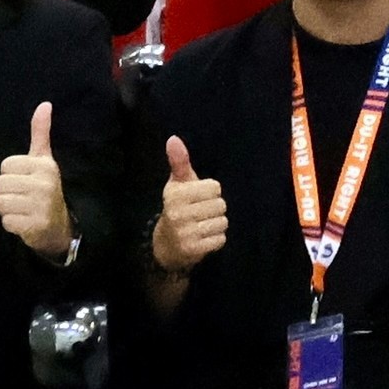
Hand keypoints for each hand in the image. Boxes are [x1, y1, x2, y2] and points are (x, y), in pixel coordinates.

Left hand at [0, 101, 75, 257]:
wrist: (59, 226)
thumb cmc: (45, 187)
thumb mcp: (44, 159)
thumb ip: (40, 132)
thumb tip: (45, 104)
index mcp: (45, 166)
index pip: (5, 165)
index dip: (10, 174)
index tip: (24, 180)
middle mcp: (44, 185)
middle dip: (6, 192)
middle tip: (22, 197)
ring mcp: (40, 206)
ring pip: (0, 203)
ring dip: (7, 209)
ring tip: (22, 209)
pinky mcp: (35, 226)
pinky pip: (6, 221)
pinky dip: (11, 224)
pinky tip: (24, 222)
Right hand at [150, 135, 230, 275]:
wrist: (166, 245)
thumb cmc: (177, 207)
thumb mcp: (177, 184)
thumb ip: (179, 161)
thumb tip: (173, 138)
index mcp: (175, 194)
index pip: (215, 187)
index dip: (210, 192)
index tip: (198, 198)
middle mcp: (178, 213)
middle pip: (221, 205)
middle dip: (214, 209)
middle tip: (200, 214)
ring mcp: (185, 233)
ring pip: (222, 222)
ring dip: (216, 225)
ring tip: (202, 225)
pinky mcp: (193, 250)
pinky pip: (220, 239)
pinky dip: (216, 239)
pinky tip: (204, 238)